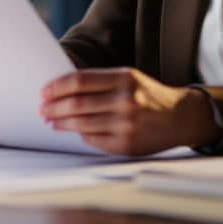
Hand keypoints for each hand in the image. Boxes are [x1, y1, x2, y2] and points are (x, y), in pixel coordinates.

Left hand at [39, 67, 219, 155]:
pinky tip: (75, 131)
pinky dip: (80, 135)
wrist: (180, 117)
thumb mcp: (129, 78)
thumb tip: (62, 91)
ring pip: (82, 124)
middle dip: (54, 107)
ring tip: (52, 121)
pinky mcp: (126, 145)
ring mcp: (126, 125)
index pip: (80, 81)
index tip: (44, 92)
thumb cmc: (148, 95)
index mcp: (124, 78)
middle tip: (42, 109)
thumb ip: (100, 82)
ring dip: (62, 123)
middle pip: (77, 104)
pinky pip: (93, 140)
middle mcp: (126, 100)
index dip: (57, 87)